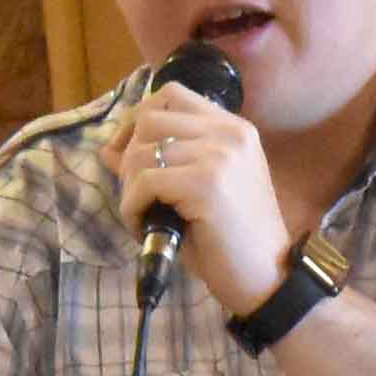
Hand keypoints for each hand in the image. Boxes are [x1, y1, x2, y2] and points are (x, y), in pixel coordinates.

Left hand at [116, 85, 293, 319]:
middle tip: (136, 194)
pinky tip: (144, 228)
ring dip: (129, 189)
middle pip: (150, 118)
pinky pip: (143, 183)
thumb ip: (160, 163)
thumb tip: (109, 149)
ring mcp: (219, 156)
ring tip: (143, 217)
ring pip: (141, 153)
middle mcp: (229, 134)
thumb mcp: (195, 192)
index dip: (139, 118)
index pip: (171, 95)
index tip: (129, 153)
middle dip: (129, 156)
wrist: (266, 280)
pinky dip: (132, 208)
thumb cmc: (232, 241)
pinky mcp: (205, 184)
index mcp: (234, 129)